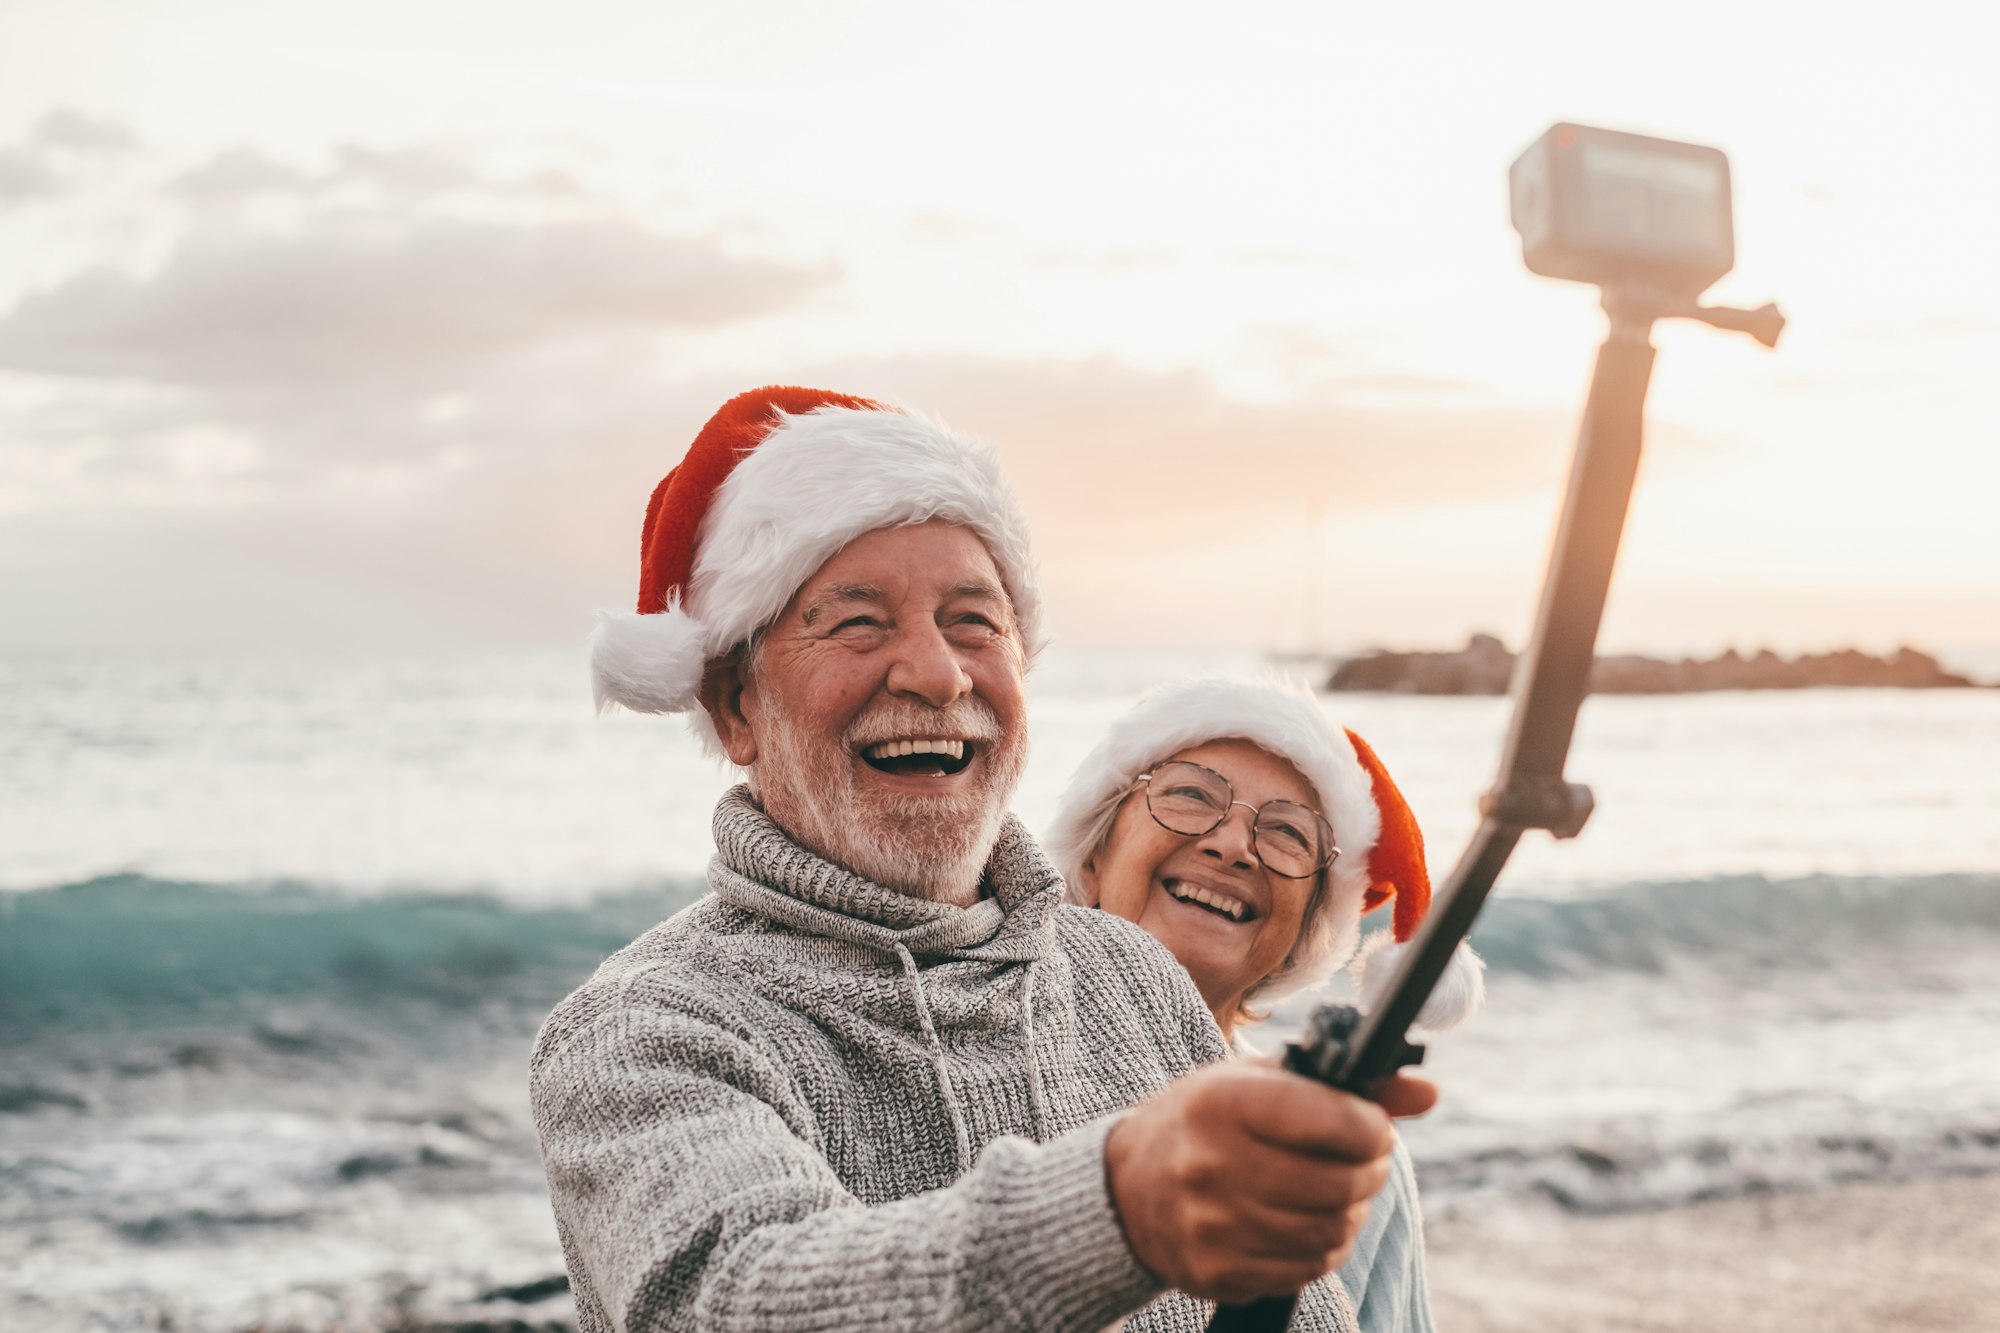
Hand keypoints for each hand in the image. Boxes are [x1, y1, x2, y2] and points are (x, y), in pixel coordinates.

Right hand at [1103, 1063, 1434, 1303]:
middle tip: (1363, 1159)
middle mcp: (1214, 1163)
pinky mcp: (1218, 1271)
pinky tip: (1302, 1222)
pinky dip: (1321, 1247)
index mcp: (1225, 1102)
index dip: (1372, 1126)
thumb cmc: (1206, 1121)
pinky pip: (1306, 1269)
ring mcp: (1214, 1224)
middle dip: (1368, 1171)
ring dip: (1349, 1211)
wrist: (1126, 1185)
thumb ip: (1344, 1084)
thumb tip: (1428, 1091)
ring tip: (1332, 1190)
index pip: (1334, 1120)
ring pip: (1330, 1231)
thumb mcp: (1260, 1082)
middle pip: (1340, 1184)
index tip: (1373, 1125)